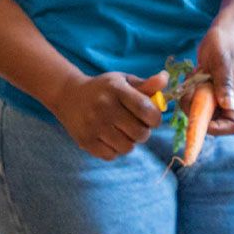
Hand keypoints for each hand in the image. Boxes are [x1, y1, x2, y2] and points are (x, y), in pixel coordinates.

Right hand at [45, 71, 161, 160]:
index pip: (145, 109)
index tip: (152, 118)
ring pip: (127, 147)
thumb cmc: (103, 89)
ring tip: (124, 132)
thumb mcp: (123, 81)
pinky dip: (115, 150)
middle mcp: (104, 107)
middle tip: (138, 126)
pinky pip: (111, 155)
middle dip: (144, 132)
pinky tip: (111, 138)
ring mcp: (93, 125)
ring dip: (130, 142)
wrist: (68, 95)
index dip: (155, 118)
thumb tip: (165, 78)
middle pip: (139, 133)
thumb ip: (146, 84)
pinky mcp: (85, 140)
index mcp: (116, 89)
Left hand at [196, 24, 233, 135]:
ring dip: (190, 100)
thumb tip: (229, 106)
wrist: (221, 34)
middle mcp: (229, 101)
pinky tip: (192, 76)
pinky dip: (188, 92)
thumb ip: (225, 83)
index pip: (232, 125)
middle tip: (191, 92)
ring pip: (200, 113)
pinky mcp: (207, 93)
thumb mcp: (223, 62)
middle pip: (213, 122)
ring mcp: (217, 98)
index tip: (200, 115)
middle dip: (197, 111)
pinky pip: (194, 102)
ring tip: (192, 80)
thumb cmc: (225, 44)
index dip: (217, 127)